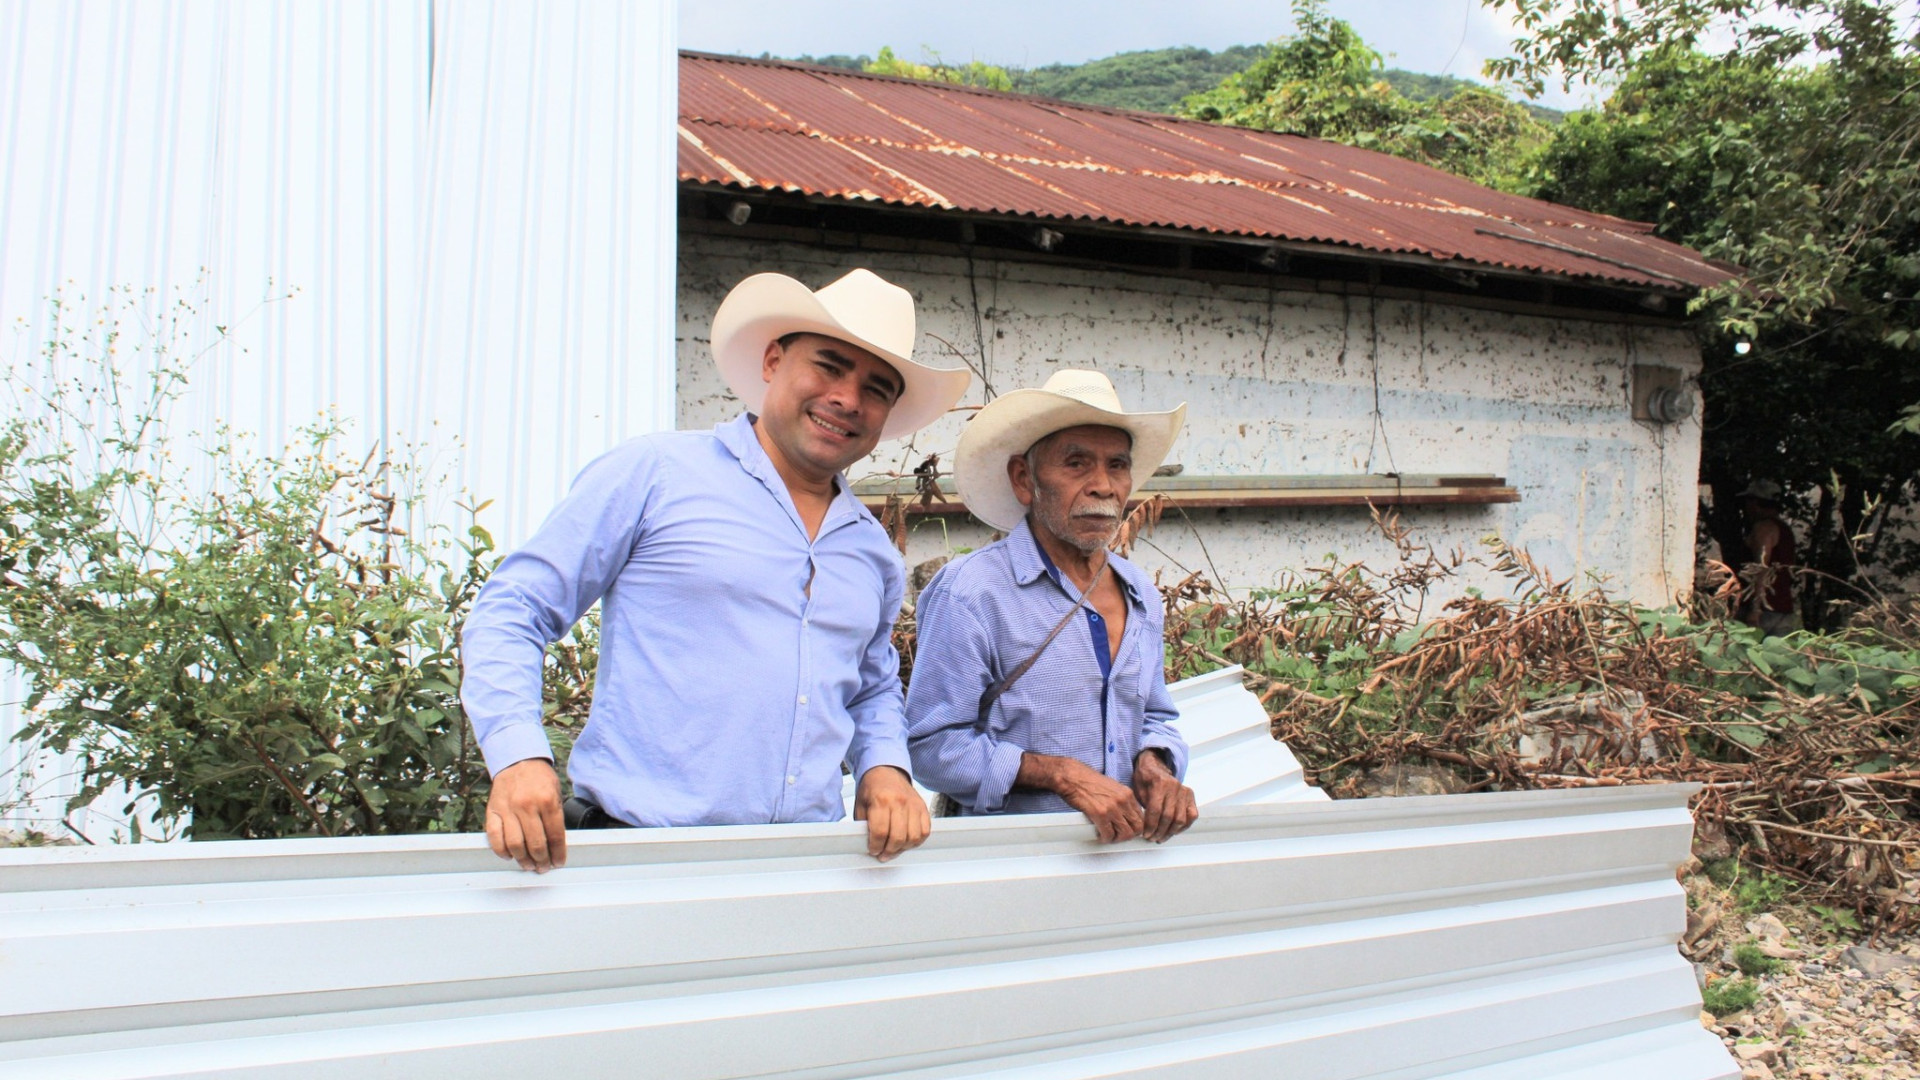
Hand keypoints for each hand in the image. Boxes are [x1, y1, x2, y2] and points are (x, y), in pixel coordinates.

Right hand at [485, 758, 566, 871]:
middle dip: (542, 860)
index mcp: (547, 801)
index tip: (558, 863)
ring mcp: (508, 809)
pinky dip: (501, 851)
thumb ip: (556, 816)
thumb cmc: (539, 778)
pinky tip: (509, 856)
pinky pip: (494, 836)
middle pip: (535, 844)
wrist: (518, 760)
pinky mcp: (493, 810)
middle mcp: (527, 805)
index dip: (558, 854)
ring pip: (515, 844)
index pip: (555, 836)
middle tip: (543, 868)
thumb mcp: (556, 792)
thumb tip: (557, 844)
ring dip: (523, 860)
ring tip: (529, 865)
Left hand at [853, 765, 930, 861]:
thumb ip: (864, 825)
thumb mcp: (861, 805)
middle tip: (883, 855)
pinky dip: (917, 841)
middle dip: (889, 851)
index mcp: (881, 800)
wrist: (886, 771)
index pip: (880, 832)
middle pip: (898, 837)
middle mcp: (899, 802)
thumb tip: (866, 845)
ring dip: (903, 848)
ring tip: (895, 850)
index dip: (876, 846)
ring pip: (913, 837)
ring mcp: (913, 805)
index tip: (873, 851)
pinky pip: (925, 831)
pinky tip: (907, 842)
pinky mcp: (922, 807)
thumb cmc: (872, 788)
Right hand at [1024, 753, 1142, 842]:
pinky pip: (1108, 834)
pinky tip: (1100, 836)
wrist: (1072, 777)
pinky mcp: (1100, 814)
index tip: (1129, 830)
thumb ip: (1121, 801)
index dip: (1135, 827)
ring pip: (1125, 834)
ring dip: (1117, 839)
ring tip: (1109, 837)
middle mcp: (1123, 800)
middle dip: (1129, 836)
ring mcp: (1112, 808)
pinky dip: (1105, 839)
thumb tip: (1125, 815)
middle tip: (1119, 837)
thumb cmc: (1087, 781)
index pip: (1141, 817)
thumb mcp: (1112, 788)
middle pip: (1137, 827)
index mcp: (1127, 794)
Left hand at [1132, 749, 1197, 842]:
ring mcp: (1184, 791)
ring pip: (1180, 819)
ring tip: (1161, 837)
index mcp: (1159, 783)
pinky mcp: (1191, 796)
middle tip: (1152, 838)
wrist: (1155, 767)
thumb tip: (1143, 827)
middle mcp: (1174, 786)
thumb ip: (1142, 806)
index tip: (1146, 834)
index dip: (1151, 826)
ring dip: (1170, 832)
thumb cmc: (1145, 779)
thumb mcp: (1138, 788)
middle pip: (1169, 816)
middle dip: (1159, 831)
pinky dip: (1184, 826)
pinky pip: (1192, 815)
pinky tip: (1174, 831)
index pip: (1156, 810)